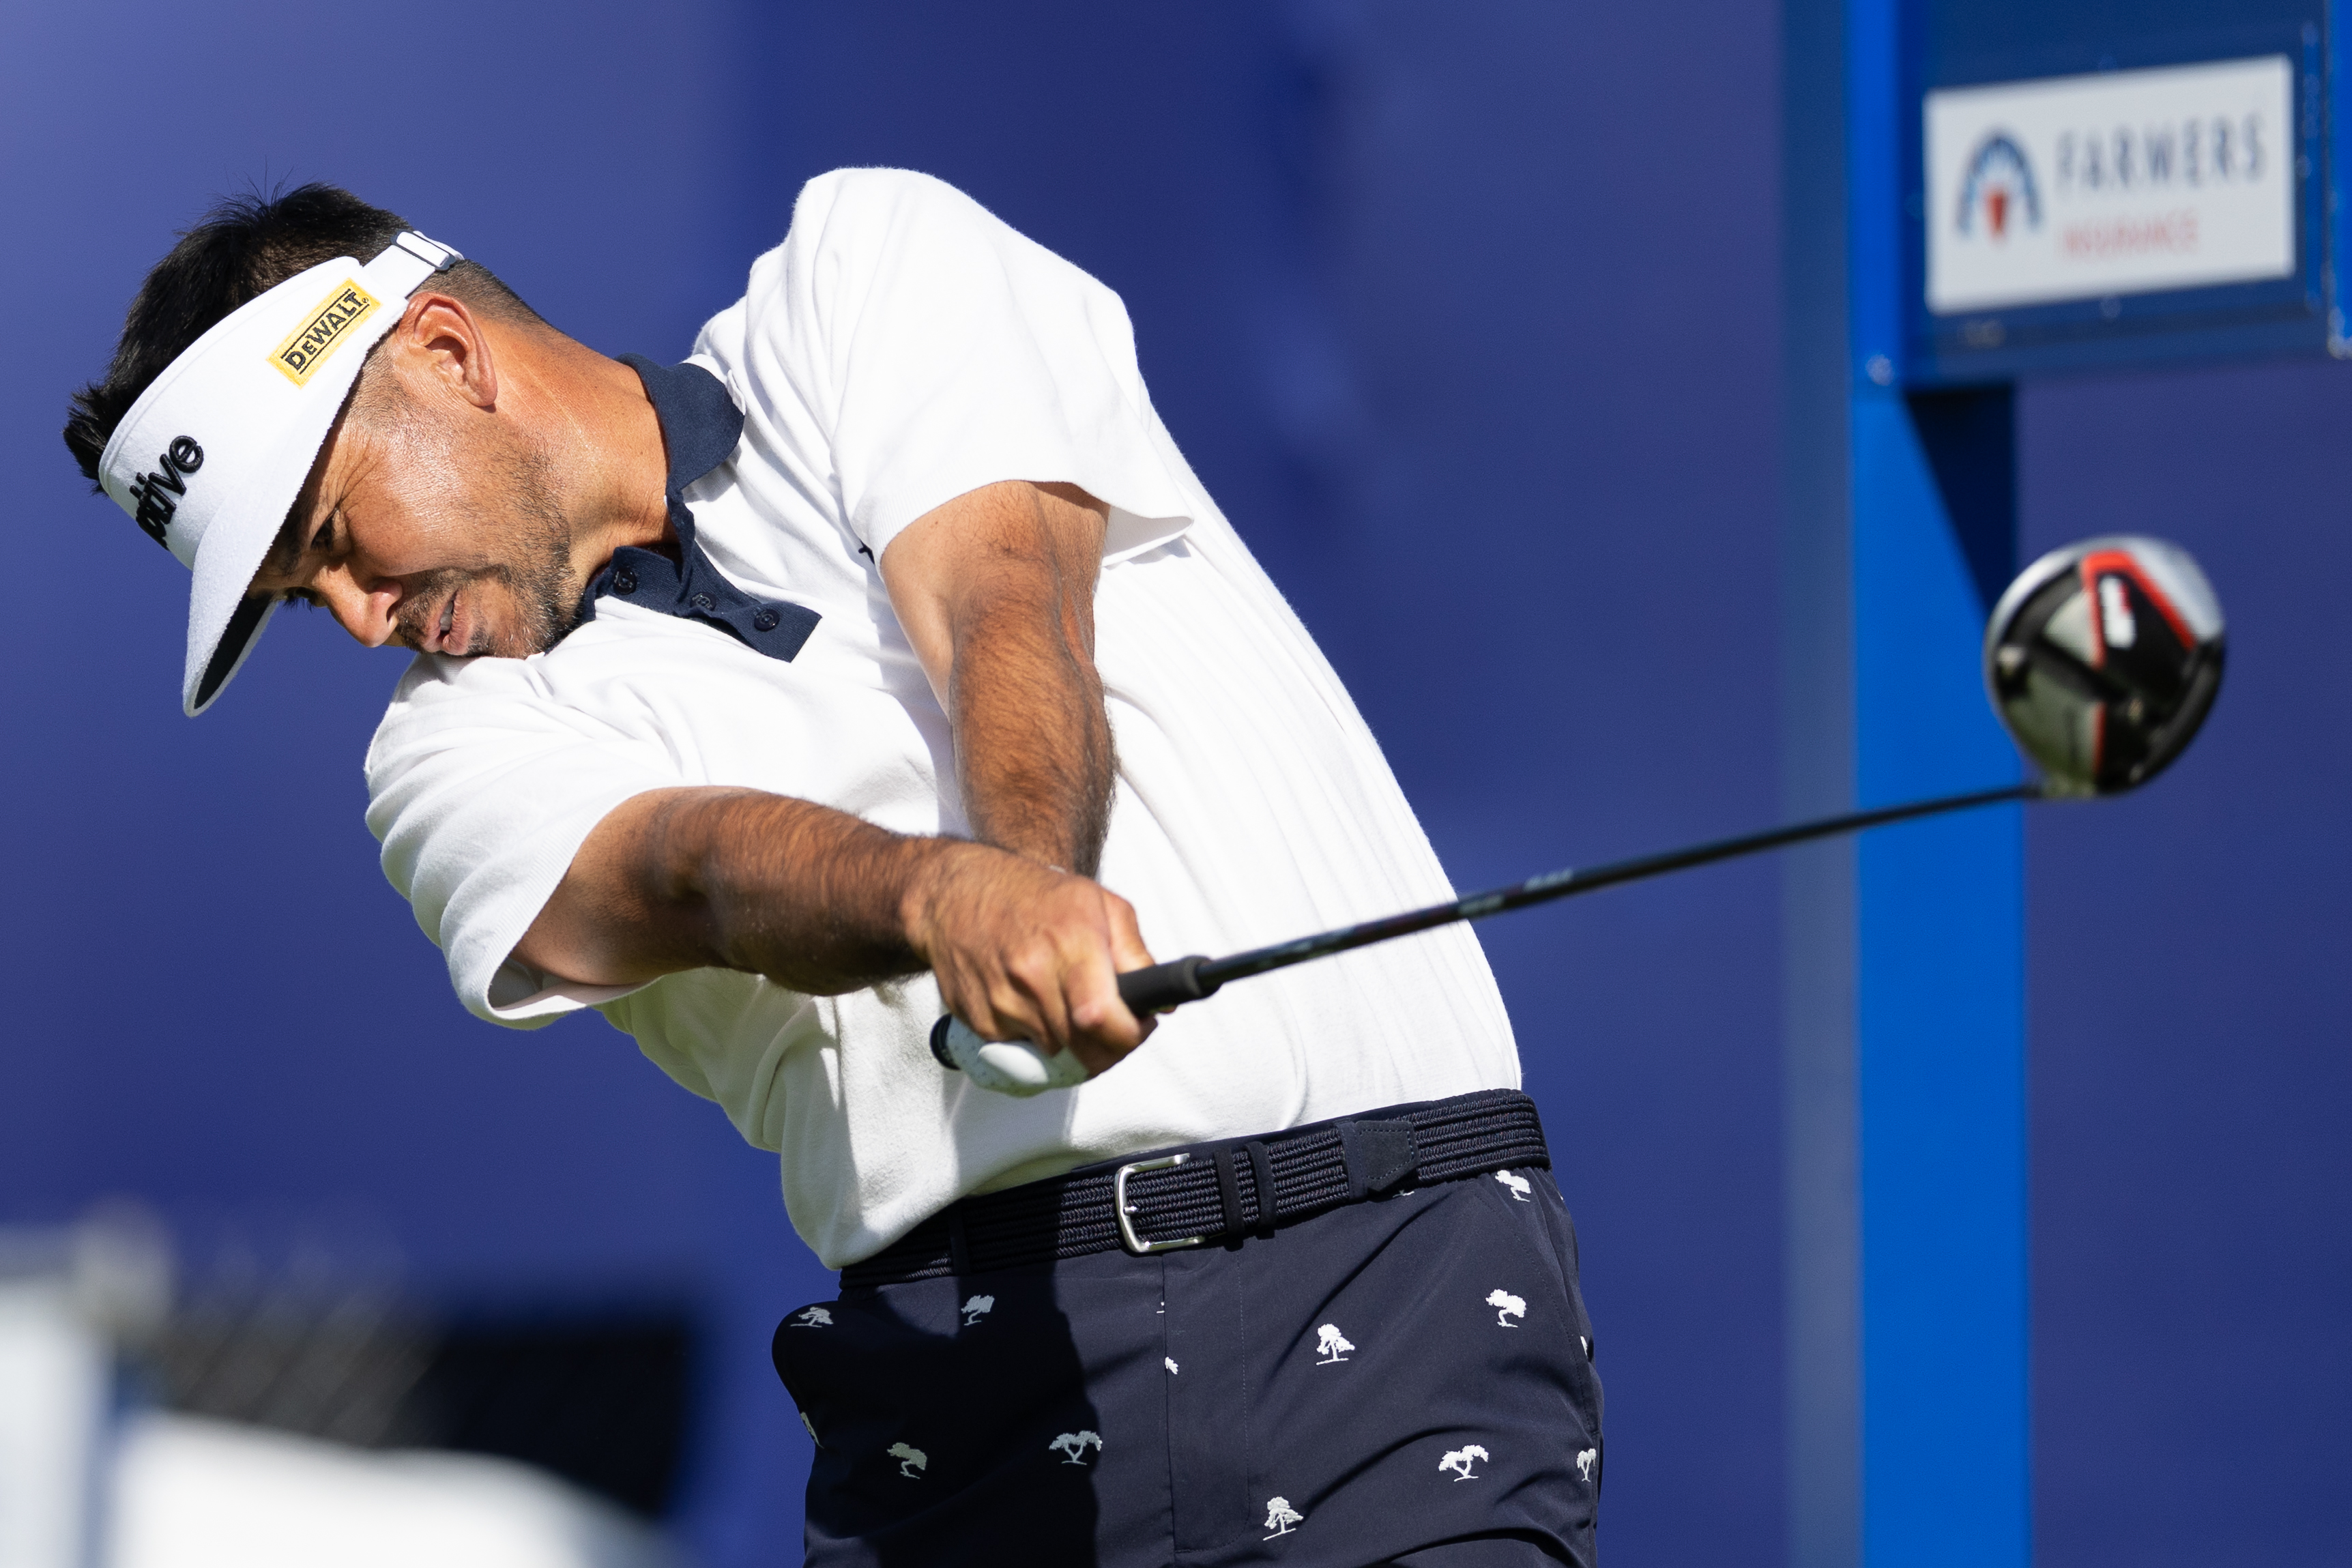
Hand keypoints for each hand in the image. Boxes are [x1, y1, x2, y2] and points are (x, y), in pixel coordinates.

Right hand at [903, 843, 1156, 1075]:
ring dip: (1071, 1045)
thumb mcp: (1099, 904)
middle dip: (1106, 1048)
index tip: (1138, 1028)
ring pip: (1053, 1056)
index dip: (1128, 1037)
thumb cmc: (1033, 895)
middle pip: (1081, 1049)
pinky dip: (1035, 1038)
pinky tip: (1033, 1003)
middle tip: (1113, 1029)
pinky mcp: (977, 1020)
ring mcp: (1001, 1001)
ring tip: (1069, 1007)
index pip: (1101, 1018)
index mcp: (1070, 943)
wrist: (955, 894)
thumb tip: (1163, 1003)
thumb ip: (1135, 954)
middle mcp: (1031, 975)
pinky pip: (1020, 1050)